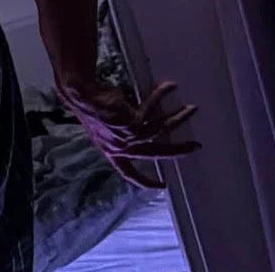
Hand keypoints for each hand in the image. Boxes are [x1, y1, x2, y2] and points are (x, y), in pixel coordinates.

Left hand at [56, 77, 199, 188]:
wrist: (80, 93)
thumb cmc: (89, 104)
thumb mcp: (104, 126)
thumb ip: (120, 133)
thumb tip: (139, 127)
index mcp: (112, 151)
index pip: (129, 173)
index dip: (145, 181)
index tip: (160, 187)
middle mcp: (121, 147)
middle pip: (155, 153)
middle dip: (178, 151)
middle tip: (194, 147)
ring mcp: (127, 136)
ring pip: (160, 129)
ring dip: (177, 118)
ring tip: (191, 109)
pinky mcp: (132, 122)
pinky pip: (153, 109)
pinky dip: (161, 96)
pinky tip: (169, 87)